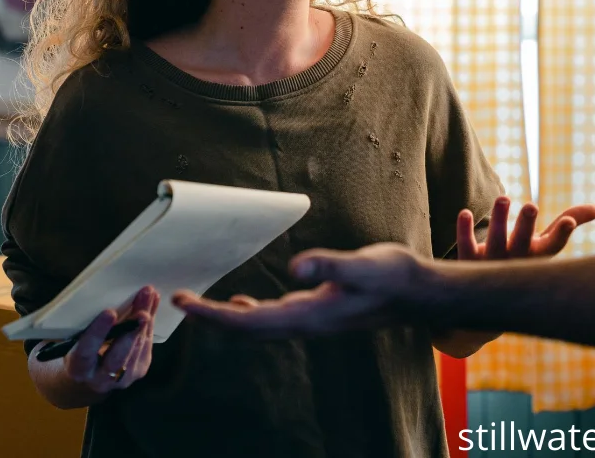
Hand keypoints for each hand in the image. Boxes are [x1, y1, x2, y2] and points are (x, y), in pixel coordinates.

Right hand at [60, 285, 158, 392]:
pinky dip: (150, 323)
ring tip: (150, 296)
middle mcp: (100, 379)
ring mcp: (122, 378)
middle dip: (131, 329)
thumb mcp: (76, 338)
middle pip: (119, 355)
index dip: (98, 332)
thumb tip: (107, 293)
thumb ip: (87, 324)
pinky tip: (153, 303)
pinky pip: (147, 345)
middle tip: (142, 309)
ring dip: (145, 321)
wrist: (90, 371)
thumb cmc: (79, 345)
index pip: (86, 352)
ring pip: (137, 348)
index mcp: (78, 370)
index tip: (109, 312)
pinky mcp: (139, 370)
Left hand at [173, 244, 424, 338]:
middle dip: (210, 318)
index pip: (249, 321)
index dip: (214, 314)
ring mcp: (311, 319)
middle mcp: (305, 323)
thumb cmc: (393, 275)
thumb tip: (295, 266)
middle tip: (178, 301)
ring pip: (257, 325)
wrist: (417, 292)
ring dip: (225, 317)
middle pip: (246, 329)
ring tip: (199, 305)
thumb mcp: (363, 265)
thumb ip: (329, 265)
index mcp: (310, 315)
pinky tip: (243, 301)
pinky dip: (248, 312)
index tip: (184, 302)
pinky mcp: (317, 310)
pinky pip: (272, 318)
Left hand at [457, 196, 594, 260]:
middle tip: (530, 206)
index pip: (552, 246)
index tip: (568, 222)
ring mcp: (492, 262)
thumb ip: (567, 224)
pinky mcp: (469, 261)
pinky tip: (465, 213)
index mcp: (537, 256)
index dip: (561, 235)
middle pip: (522, 242)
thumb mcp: (545, 245)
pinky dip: (465, 231)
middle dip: (526, 225)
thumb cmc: (524, 261)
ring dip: (498, 220)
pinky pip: (466, 246)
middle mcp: (516, 260)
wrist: (490, 304)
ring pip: (495, 241)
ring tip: (503, 198)